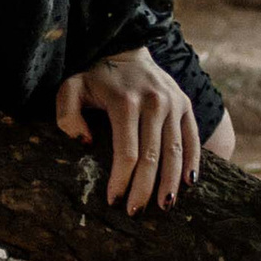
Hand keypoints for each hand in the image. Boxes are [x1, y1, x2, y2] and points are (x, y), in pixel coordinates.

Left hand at [54, 47, 200, 213]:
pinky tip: (188, 184)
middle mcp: (154, 103)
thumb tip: (85, 143)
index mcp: (125, 103)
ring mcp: (173, 103)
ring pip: (176, 151)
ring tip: (164, 207)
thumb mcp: (71, 89)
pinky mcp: (185, 104)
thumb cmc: (94, 77)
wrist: (125, 48)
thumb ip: (67, 115)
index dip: (121, 180)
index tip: (113, 200)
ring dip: (171, 182)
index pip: (127, 152)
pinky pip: (193, 138)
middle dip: (144, 188)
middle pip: (152, 156)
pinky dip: (193, 161)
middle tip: (135, 212)